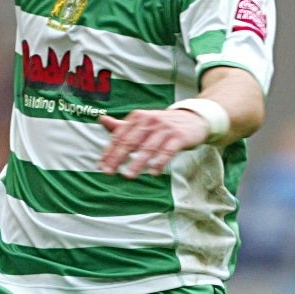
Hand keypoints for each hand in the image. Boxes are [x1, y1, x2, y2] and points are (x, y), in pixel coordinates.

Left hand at [96, 107, 210, 177]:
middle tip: (108, 172)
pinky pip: (168, 151)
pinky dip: (160, 162)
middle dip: (118, 158)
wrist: (194, 118)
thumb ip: (122, 125)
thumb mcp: (142, 121)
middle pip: (130, 141)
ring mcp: (165, 128)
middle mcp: (150, 120)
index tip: (100, 166)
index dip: (109, 151)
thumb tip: (101, 119)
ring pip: (148, 147)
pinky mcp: (179, 136)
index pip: (120, 136)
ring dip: (137, 163)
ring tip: (128, 176)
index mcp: (138, 117)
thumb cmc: (163, 124)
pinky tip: (153, 173)